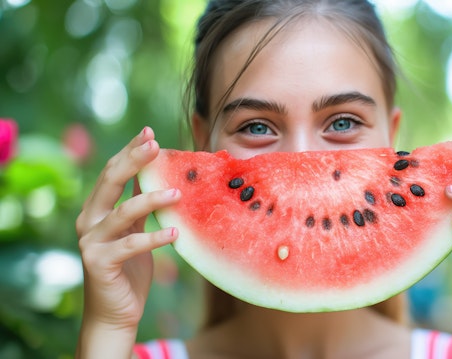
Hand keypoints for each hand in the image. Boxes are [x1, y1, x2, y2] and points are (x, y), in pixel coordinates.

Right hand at [76, 127, 179, 338]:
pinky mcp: (99, 262)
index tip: (150, 133)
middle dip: (133, 160)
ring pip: (122, 212)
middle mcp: (89, 220)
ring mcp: (91, 242)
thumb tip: (159, 178)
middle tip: (156, 145)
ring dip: (151, 199)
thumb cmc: (128, 270)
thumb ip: (138, 207)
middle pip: (110, 182)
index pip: (113, 172)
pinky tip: (175, 233)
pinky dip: (154, 238)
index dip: (130, 152)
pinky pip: (130, 245)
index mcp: (97, 209)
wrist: (114, 312)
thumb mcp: (134, 231)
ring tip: (178, 193)